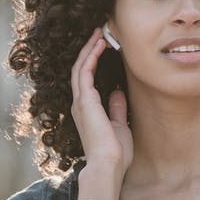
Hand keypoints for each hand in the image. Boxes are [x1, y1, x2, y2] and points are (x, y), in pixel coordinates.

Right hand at [71, 28, 132, 199]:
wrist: (109, 165)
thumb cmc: (116, 152)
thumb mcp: (120, 125)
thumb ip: (116, 108)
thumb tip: (118, 92)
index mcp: (87, 110)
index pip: (86, 80)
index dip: (92, 62)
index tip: (103, 48)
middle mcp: (80, 104)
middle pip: (80, 70)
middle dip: (89, 50)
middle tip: (99, 34)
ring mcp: (80, 102)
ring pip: (80, 67)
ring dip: (89, 49)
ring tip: (99, 34)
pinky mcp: (85, 101)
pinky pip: (84, 72)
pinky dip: (91, 57)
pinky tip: (99, 46)